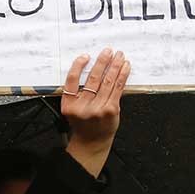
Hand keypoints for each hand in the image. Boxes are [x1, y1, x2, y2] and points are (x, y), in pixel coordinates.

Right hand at [61, 49, 129, 177]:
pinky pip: (118, 88)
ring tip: (118, 56)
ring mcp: (98, 109)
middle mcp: (83, 106)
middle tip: (107, 51)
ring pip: (107, 82)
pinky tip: (124, 67)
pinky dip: (122, 76)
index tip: (85, 56)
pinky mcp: (111, 110)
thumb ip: (77, 92)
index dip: (78, 66)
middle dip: (102, 62)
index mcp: (69, 104)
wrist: (92, 142)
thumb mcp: (72, 109)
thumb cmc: (83, 123)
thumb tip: (92, 67)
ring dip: (114, 66)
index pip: (71, 80)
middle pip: (92, 79)